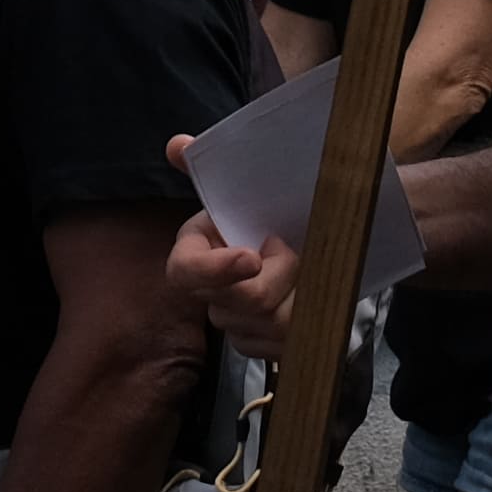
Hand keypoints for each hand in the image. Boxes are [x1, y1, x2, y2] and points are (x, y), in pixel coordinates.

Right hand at [159, 137, 297, 352]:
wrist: (298, 242)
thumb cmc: (263, 214)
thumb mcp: (237, 188)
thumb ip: (204, 165)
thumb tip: (177, 144)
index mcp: (193, 254)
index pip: (185, 274)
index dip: (216, 270)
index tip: (251, 257)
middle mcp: (209, 296)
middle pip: (242, 302)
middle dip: (280, 274)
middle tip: (296, 249)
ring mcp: (235, 326)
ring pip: (270, 324)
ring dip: (299, 294)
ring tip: (311, 269)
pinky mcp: (261, 346)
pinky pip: (283, 346)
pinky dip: (305, 322)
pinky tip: (314, 300)